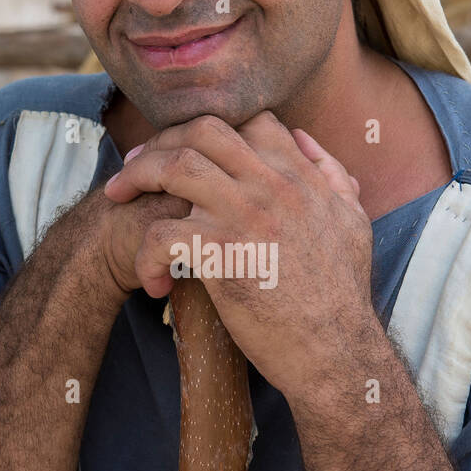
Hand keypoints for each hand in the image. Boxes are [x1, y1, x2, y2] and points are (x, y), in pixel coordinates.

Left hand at [101, 111, 374, 399]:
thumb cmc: (342, 295)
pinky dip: (145, 255)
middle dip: (161, 140)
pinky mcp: (222, 255)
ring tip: (118, 198)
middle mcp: (272, 186)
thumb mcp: (352, 221)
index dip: (211, 128)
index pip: (250, 120)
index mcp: (300, 176)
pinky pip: (162, 234)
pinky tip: (153, 282)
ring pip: (173, 167)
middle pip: (203, 130)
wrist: (336, 350)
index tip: (186, 148)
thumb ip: (331, 174)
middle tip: (135, 165)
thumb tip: (303, 139)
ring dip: (136, 176)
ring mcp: (245, 216)